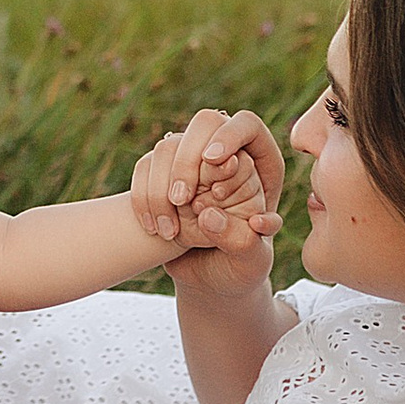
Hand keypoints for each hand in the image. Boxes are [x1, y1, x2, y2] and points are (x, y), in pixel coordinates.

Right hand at [130, 108, 282, 287]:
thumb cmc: (240, 269)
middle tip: (183, 199)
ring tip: (171, 229)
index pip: (246, 124)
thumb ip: (241, 240)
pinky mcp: (162, 174)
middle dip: (189, 159)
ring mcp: (191, 161)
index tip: (213, 160)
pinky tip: (154, 229)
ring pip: (168, 145)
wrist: (211, 281)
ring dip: (162, 185)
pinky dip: (144, 197)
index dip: (229, 135)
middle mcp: (226, 155)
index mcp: (260, 167)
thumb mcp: (251, 262)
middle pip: (205, 122)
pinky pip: (144, 167)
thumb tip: (208, 215)